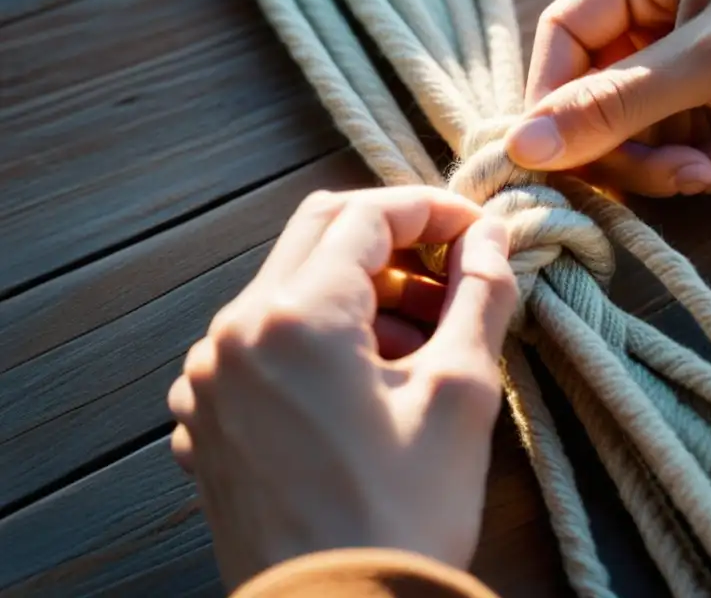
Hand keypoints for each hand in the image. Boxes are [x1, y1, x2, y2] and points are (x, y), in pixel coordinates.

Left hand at [167, 186, 517, 590]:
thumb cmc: (404, 514)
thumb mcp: (460, 394)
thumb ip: (480, 295)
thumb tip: (490, 237)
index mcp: (294, 316)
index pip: (365, 217)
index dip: (429, 211)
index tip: (476, 231)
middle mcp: (234, 333)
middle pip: (317, 237)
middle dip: (392, 243)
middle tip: (450, 273)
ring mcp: (210, 377)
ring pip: (288, 290)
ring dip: (358, 295)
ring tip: (420, 341)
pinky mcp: (206, 417)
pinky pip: (261, 344)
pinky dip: (316, 339)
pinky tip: (365, 383)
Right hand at [507, 0, 710, 195]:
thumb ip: (616, 104)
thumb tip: (523, 145)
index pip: (564, 36)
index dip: (552, 102)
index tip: (556, 160)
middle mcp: (658, 9)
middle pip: (594, 93)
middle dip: (626, 145)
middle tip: (670, 176)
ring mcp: (686, 59)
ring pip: (634, 130)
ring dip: (667, 164)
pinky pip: (677, 147)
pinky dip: (701, 166)